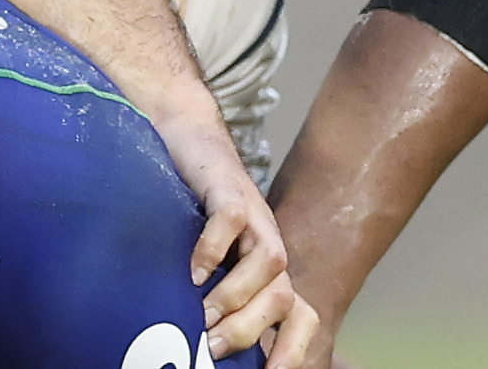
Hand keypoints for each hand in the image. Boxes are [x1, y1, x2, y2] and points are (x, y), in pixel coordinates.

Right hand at [172, 126, 323, 368]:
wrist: (187, 139)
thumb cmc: (191, 211)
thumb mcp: (206, 265)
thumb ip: (212, 300)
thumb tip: (202, 351)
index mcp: (267, 271)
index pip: (300, 317)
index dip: (293, 351)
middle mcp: (267, 245)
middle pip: (286, 297)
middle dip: (251, 330)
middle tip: (211, 346)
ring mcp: (253, 215)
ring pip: (271, 263)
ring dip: (237, 296)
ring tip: (202, 314)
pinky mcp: (227, 187)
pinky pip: (232, 220)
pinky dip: (214, 249)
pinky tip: (192, 271)